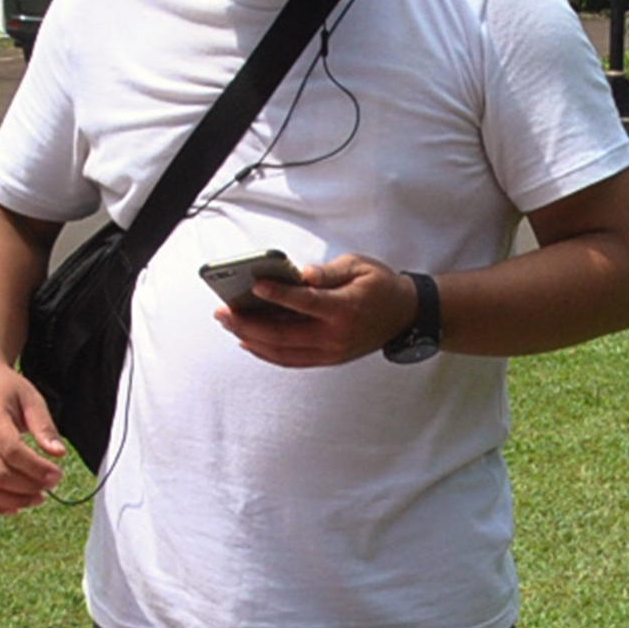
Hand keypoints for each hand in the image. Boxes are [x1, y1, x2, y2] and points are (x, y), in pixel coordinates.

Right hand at [0, 358, 64, 513]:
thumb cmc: (4, 389)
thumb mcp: (31, 398)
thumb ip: (44, 426)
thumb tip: (58, 453)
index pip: (11, 451)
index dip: (36, 468)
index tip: (57, 474)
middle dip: (28, 487)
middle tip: (51, 485)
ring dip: (13, 500)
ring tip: (37, 498)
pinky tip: (15, 506)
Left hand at [218, 253, 413, 367]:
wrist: (405, 315)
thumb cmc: (380, 286)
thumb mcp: (358, 267)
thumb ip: (327, 272)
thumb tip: (300, 274)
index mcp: (345, 309)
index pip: (306, 303)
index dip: (278, 294)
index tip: (254, 284)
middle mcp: (336, 336)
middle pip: (284, 335)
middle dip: (249, 323)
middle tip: (223, 312)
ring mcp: (332, 352)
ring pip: (283, 353)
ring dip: (252, 340)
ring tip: (229, 325)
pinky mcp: (329, 359)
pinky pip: (291, 360)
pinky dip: (267, 353)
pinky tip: (249, 341)